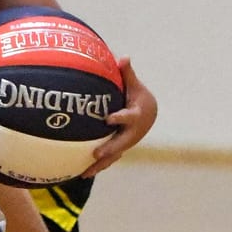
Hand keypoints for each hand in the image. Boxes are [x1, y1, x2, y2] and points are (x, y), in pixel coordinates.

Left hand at [85, 57, 156, 174]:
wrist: (149, 113)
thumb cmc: (138, 96)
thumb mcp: (134, 84)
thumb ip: (127, 73)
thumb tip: (122, 57)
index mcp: (136, 116)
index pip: (128, 117)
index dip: (120, 118)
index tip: (107, 118)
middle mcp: (132, 132)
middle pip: (121, 143)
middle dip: (109, 149)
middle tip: (96, 153)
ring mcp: (127, 142)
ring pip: (114, 155)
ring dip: (101, 164)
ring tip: (85, 173)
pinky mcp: (120, 148)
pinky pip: (109, 158)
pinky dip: (98, 166)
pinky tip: (82, 173)